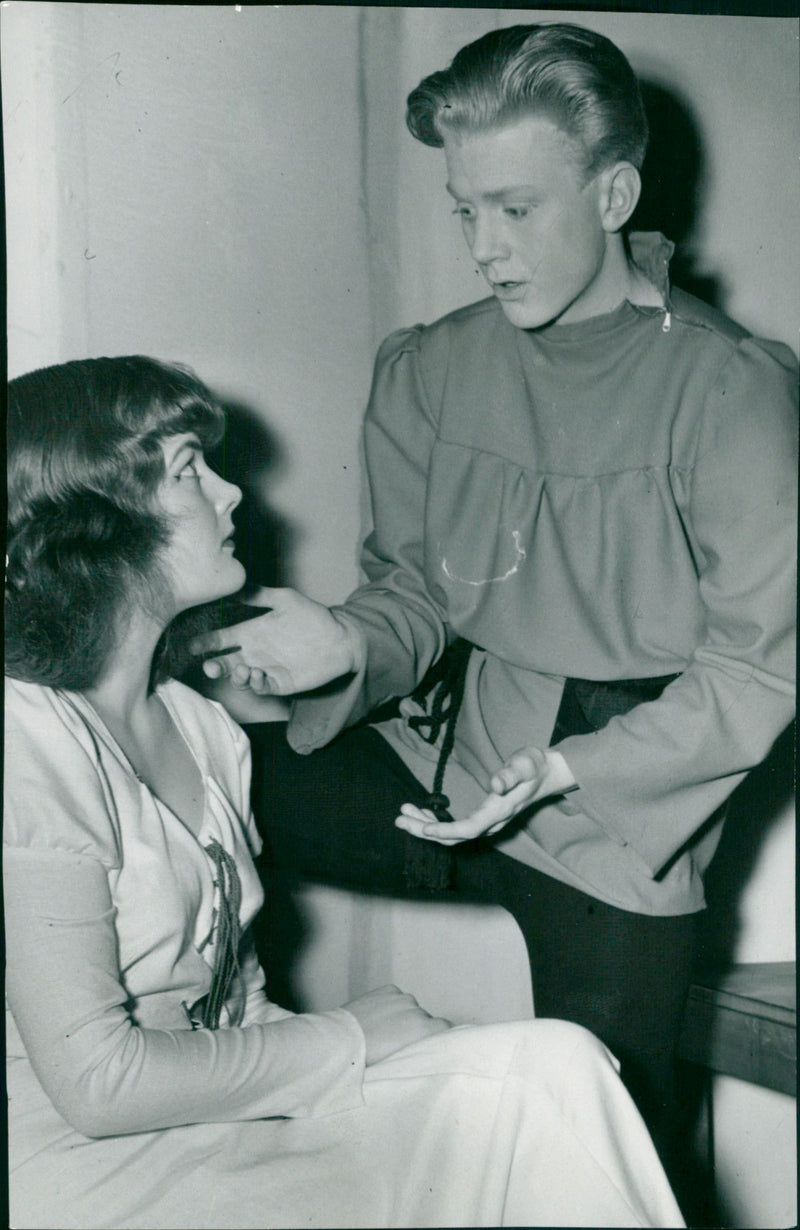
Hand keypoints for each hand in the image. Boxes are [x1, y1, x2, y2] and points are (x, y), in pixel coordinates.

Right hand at [188, 586, 358, 695]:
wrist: (340, 638)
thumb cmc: (314, 616)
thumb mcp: (285, 599)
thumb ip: (259, 595)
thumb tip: (234, 585)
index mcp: (252, 632)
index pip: (222, 639)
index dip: (206, 643)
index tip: (192, 645)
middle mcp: (255, 652)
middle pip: (225, 663)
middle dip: (214, 666)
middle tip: (210, 666)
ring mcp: (266, 669)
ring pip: (240, 678)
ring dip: (235, 676)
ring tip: (242, 669)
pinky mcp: (280, 683)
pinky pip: (260, 688)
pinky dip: (255, 684)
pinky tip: (258, 674)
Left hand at [342, 985, 450, 1064]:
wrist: (342, 1043)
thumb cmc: (371, 1062)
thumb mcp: (403, 1063)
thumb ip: (420, 1053)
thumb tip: (428, 1051)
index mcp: (424, 1029)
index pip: (446, 1027)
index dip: (437, 1036)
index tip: (426, 1045)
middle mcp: (417, 1009)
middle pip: (425, 1019)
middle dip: (416, 1028)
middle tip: (397, 1043)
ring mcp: (402, 997)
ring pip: (410, 1007)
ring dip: (403, 1015)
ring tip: (383, 1029)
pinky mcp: (388, 989)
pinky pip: (396, 997)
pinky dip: (391, 1004)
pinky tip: (377, 1016)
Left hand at [395, 747, 574, 844]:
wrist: (544, 774)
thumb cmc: (532, 766)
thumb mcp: (524, 764)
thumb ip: (511, 774)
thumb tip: (496, 783)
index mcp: (499, 811)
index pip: (469, 829)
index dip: (446, 831)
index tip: (424, 829)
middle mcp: (491, 823)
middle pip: (454, 837)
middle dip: (425, 830)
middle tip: (399, 817)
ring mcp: (486, 824)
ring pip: (451, 836)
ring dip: (425, 826)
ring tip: (403, 813)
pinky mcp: (481, 820)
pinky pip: (454, 829)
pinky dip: (435, 822)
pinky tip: (421, 812)